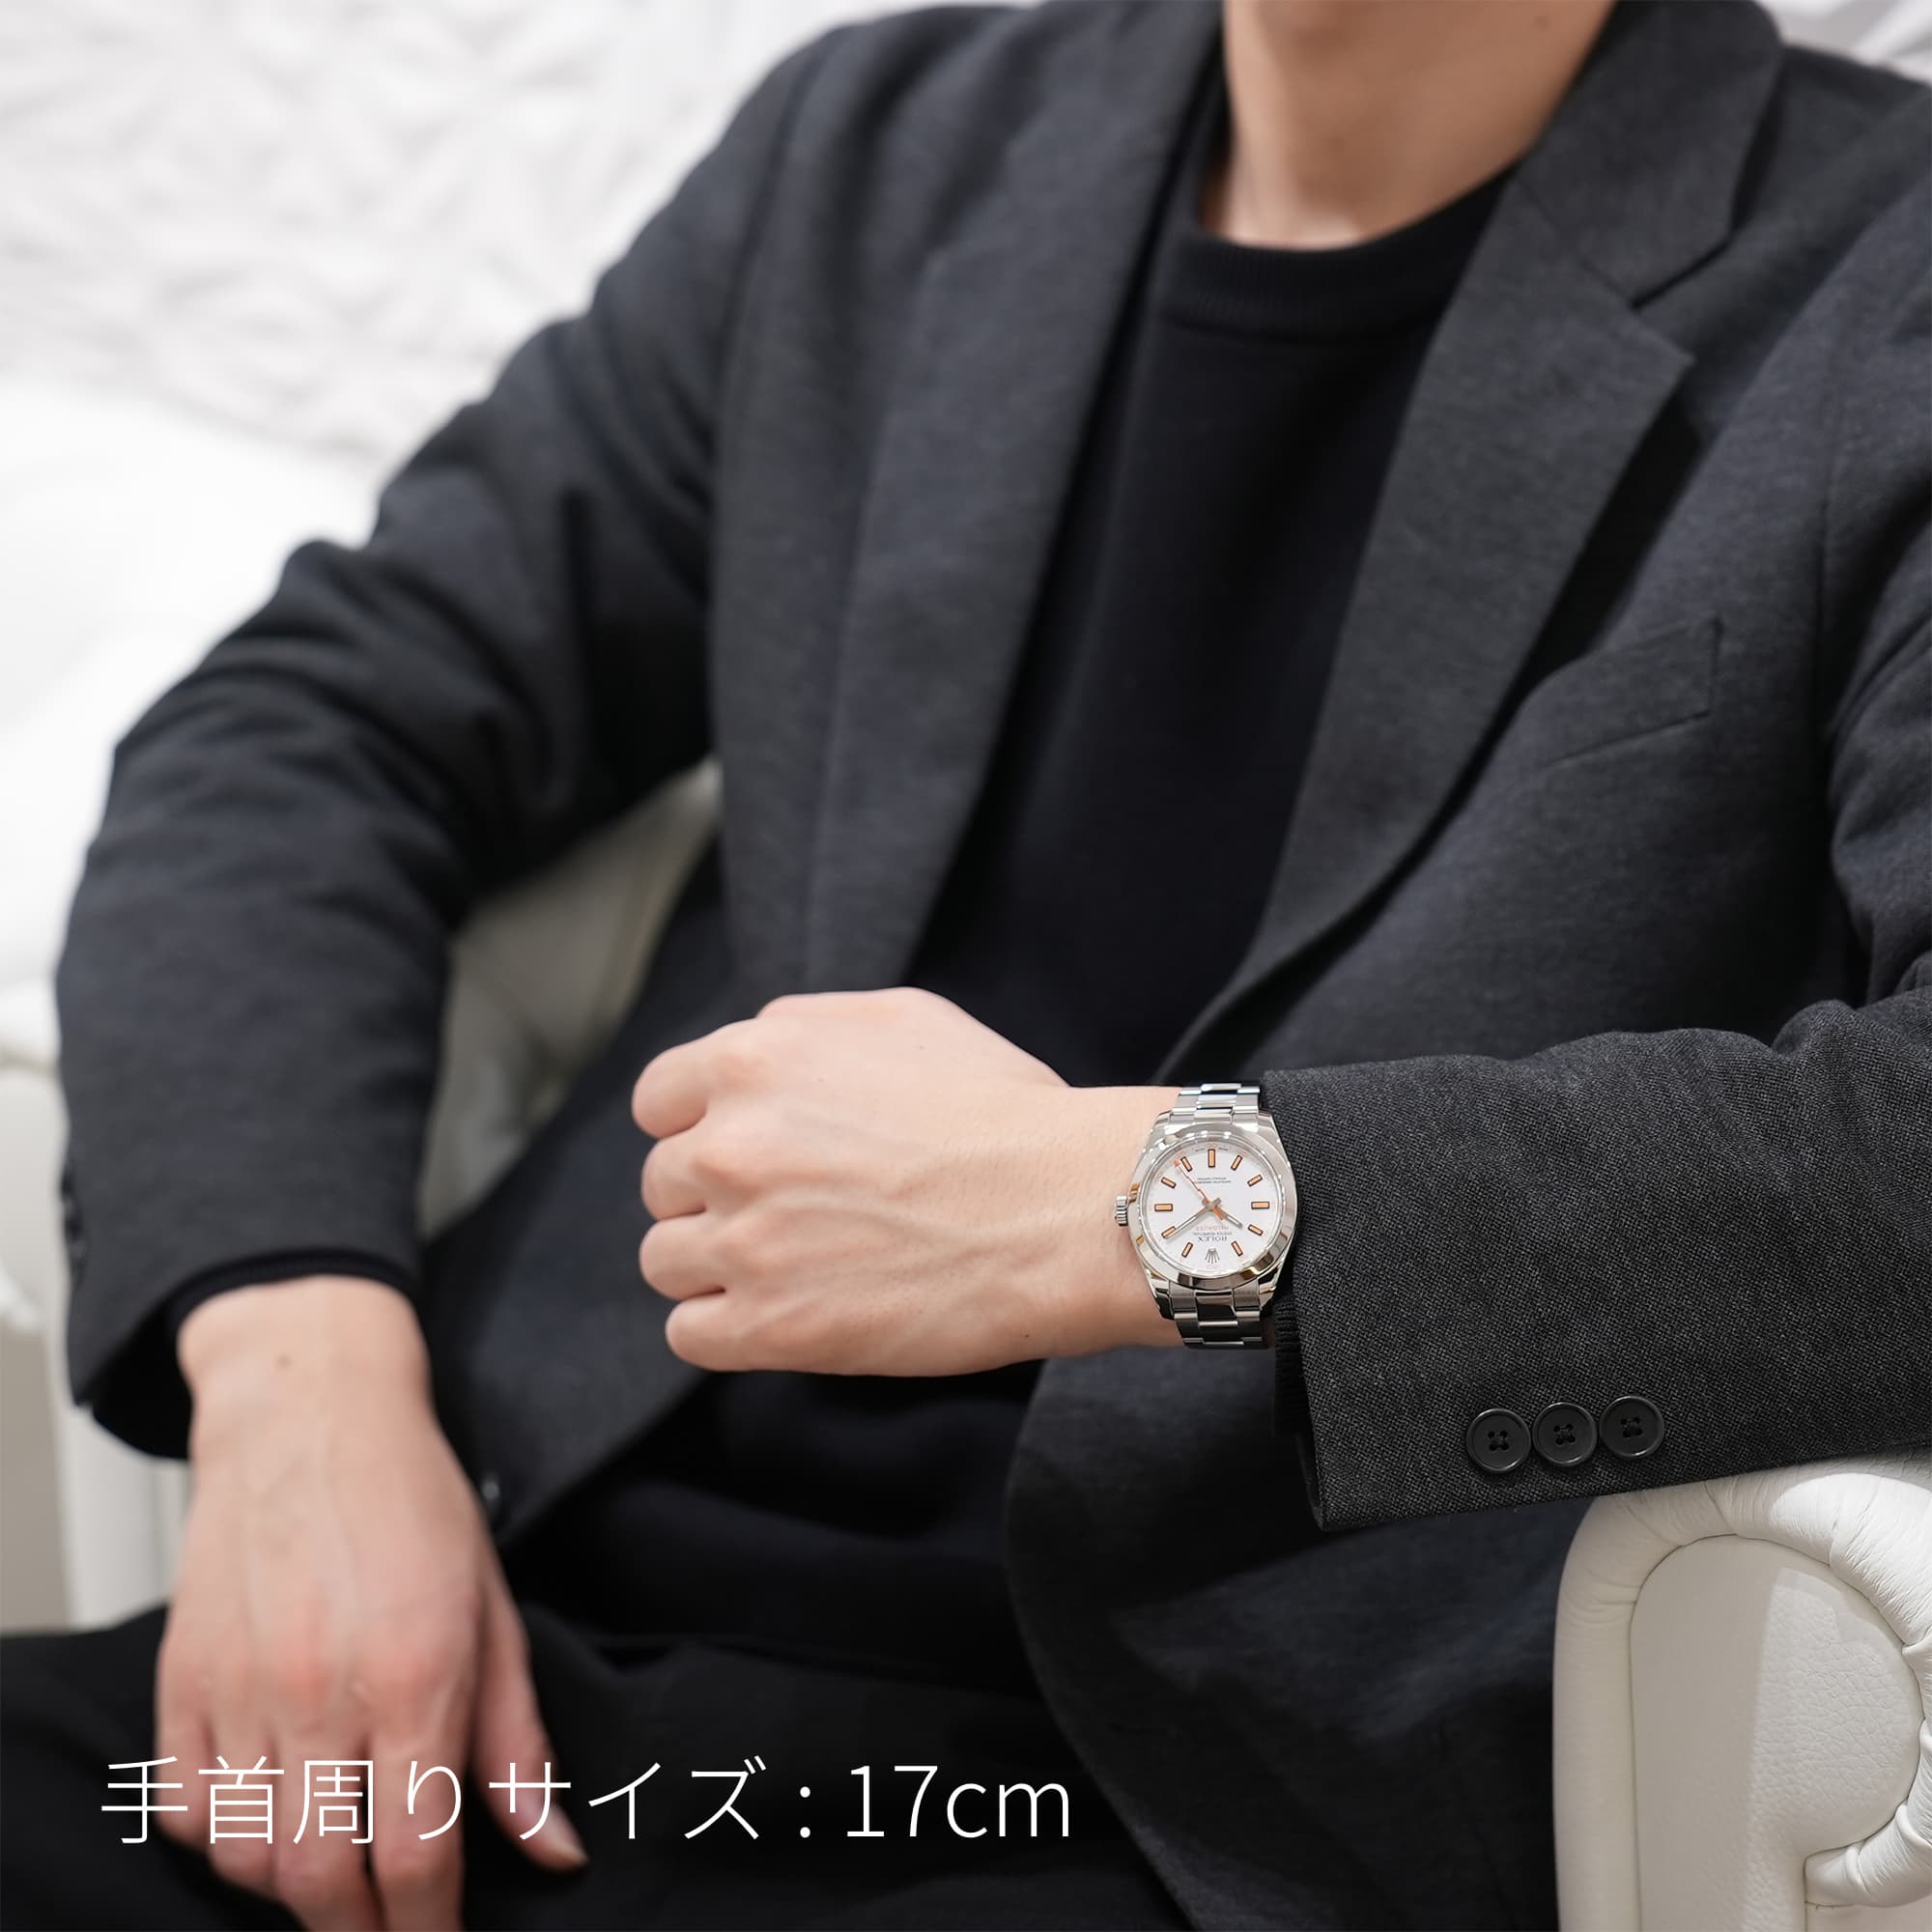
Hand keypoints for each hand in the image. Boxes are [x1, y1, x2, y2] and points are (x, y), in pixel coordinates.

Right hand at [169, 1279, 584, 1930]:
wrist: (310, 1413)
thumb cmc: (412, 1499)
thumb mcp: (495, 1609)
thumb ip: (517, 1742)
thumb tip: (555, 1850)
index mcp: (413, 1673)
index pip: (416, 1855)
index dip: (429, 1927)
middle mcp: (318, 1692)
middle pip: (323, 1880)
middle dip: (363, 1931)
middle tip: (393, 1930)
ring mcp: (239, 1688)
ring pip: (248, 1857)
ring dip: (295, 1891)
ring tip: (339, 1876)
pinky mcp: (181, 1679)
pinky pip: (185, 1808)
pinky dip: (223, 1840)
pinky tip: (270, 1822)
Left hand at [631, 988, 1176, 1373]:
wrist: (1067, 1210)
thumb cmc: (1004, 1112)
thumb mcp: (904, 1018)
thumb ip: (802, 1028)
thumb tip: (749, 1055)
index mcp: (752, 1061)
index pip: (658, 1101)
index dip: (697, 1126)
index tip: (742, 1152)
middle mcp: (731, 1145)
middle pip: (661, 1183)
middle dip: (714, 1196)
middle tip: (791, 1212)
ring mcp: (744, 1240)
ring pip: (664, 1260)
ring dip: (715, 1265)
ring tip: (792, 1267)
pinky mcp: (769, 1326)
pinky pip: (688, 1333)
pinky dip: (726, 1329)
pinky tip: (787, 1313)